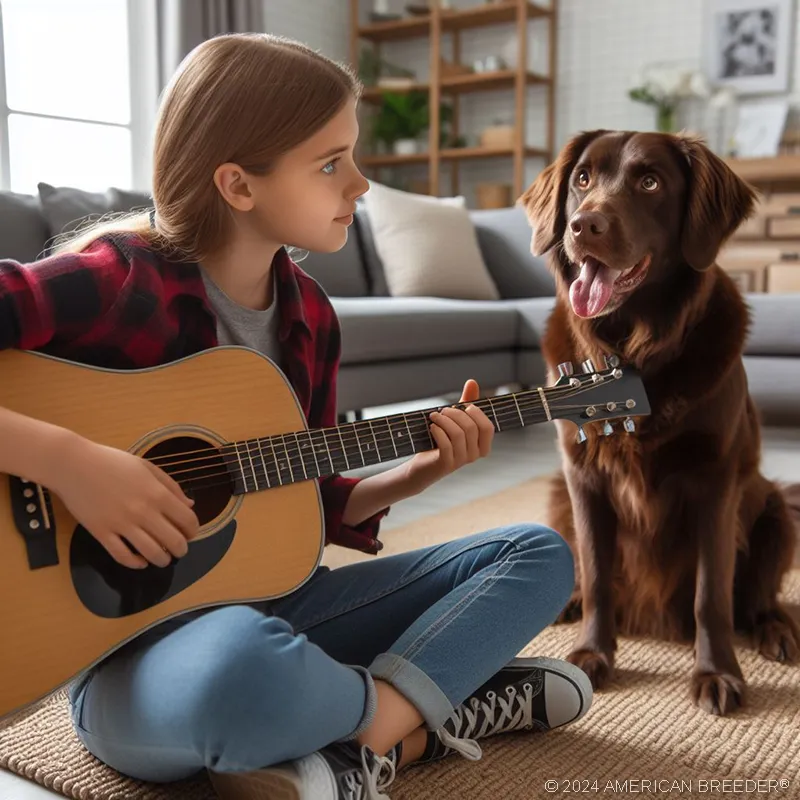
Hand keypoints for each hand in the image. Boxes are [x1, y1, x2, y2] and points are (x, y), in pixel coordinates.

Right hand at [49, 436, 199, 568]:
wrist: (73, 464)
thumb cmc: (112, 462)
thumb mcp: (147, 467)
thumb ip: (171, 486)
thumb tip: (190, 505)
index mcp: (157, 493)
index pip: (187, 520)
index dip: (193, 530)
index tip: (190, 533)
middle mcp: (143, 511)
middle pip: (173, 541)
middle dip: (181, 549)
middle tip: (178, 549)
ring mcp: (122, 524)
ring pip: (151, 553)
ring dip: (162, 560)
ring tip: (163, 558)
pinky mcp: (101, 533)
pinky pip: (122, 556)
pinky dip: (135, 563)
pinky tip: (141, 562)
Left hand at [403, 379, 494, 493]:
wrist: (421, 467)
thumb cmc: (440, 441)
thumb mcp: (455, 421)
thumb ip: (466, 403)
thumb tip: (472, 382)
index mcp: (481, 446)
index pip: (488, 427)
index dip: (476, 413)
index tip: (463, 406)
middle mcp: (474, 456)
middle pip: (471, 428)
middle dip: (455, 414)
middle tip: (442, 411)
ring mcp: (461, 461)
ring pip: (458, 434)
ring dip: (444, 420)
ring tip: (434, 416)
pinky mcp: (446, 464)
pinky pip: (446, 444)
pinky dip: (438, 431)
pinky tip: (432, 427)